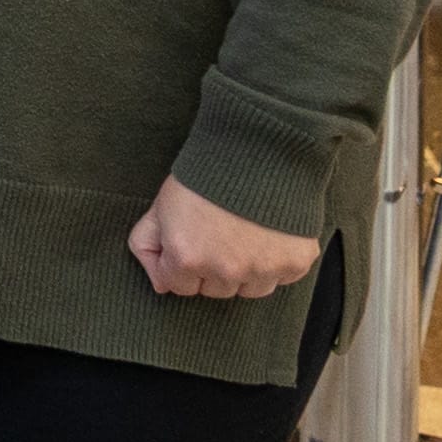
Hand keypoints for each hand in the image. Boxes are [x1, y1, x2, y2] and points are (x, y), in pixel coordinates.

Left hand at [130, 176, 324, 301]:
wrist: (257, 151)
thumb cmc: (204, 176)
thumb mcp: (160, 205)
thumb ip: (147, 245)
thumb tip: (159, 284)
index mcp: (187, 258)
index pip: (178, 286)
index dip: (180, 263)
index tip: (189, 242)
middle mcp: (226, 271)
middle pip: (215, 290)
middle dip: (211, 268)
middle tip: (217, 235)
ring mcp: (263, 270)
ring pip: (249, 290)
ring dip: (244, 271)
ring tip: (244, 236)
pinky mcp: (294, 263)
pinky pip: (281, 279)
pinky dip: (274, 263)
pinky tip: (268, 236)